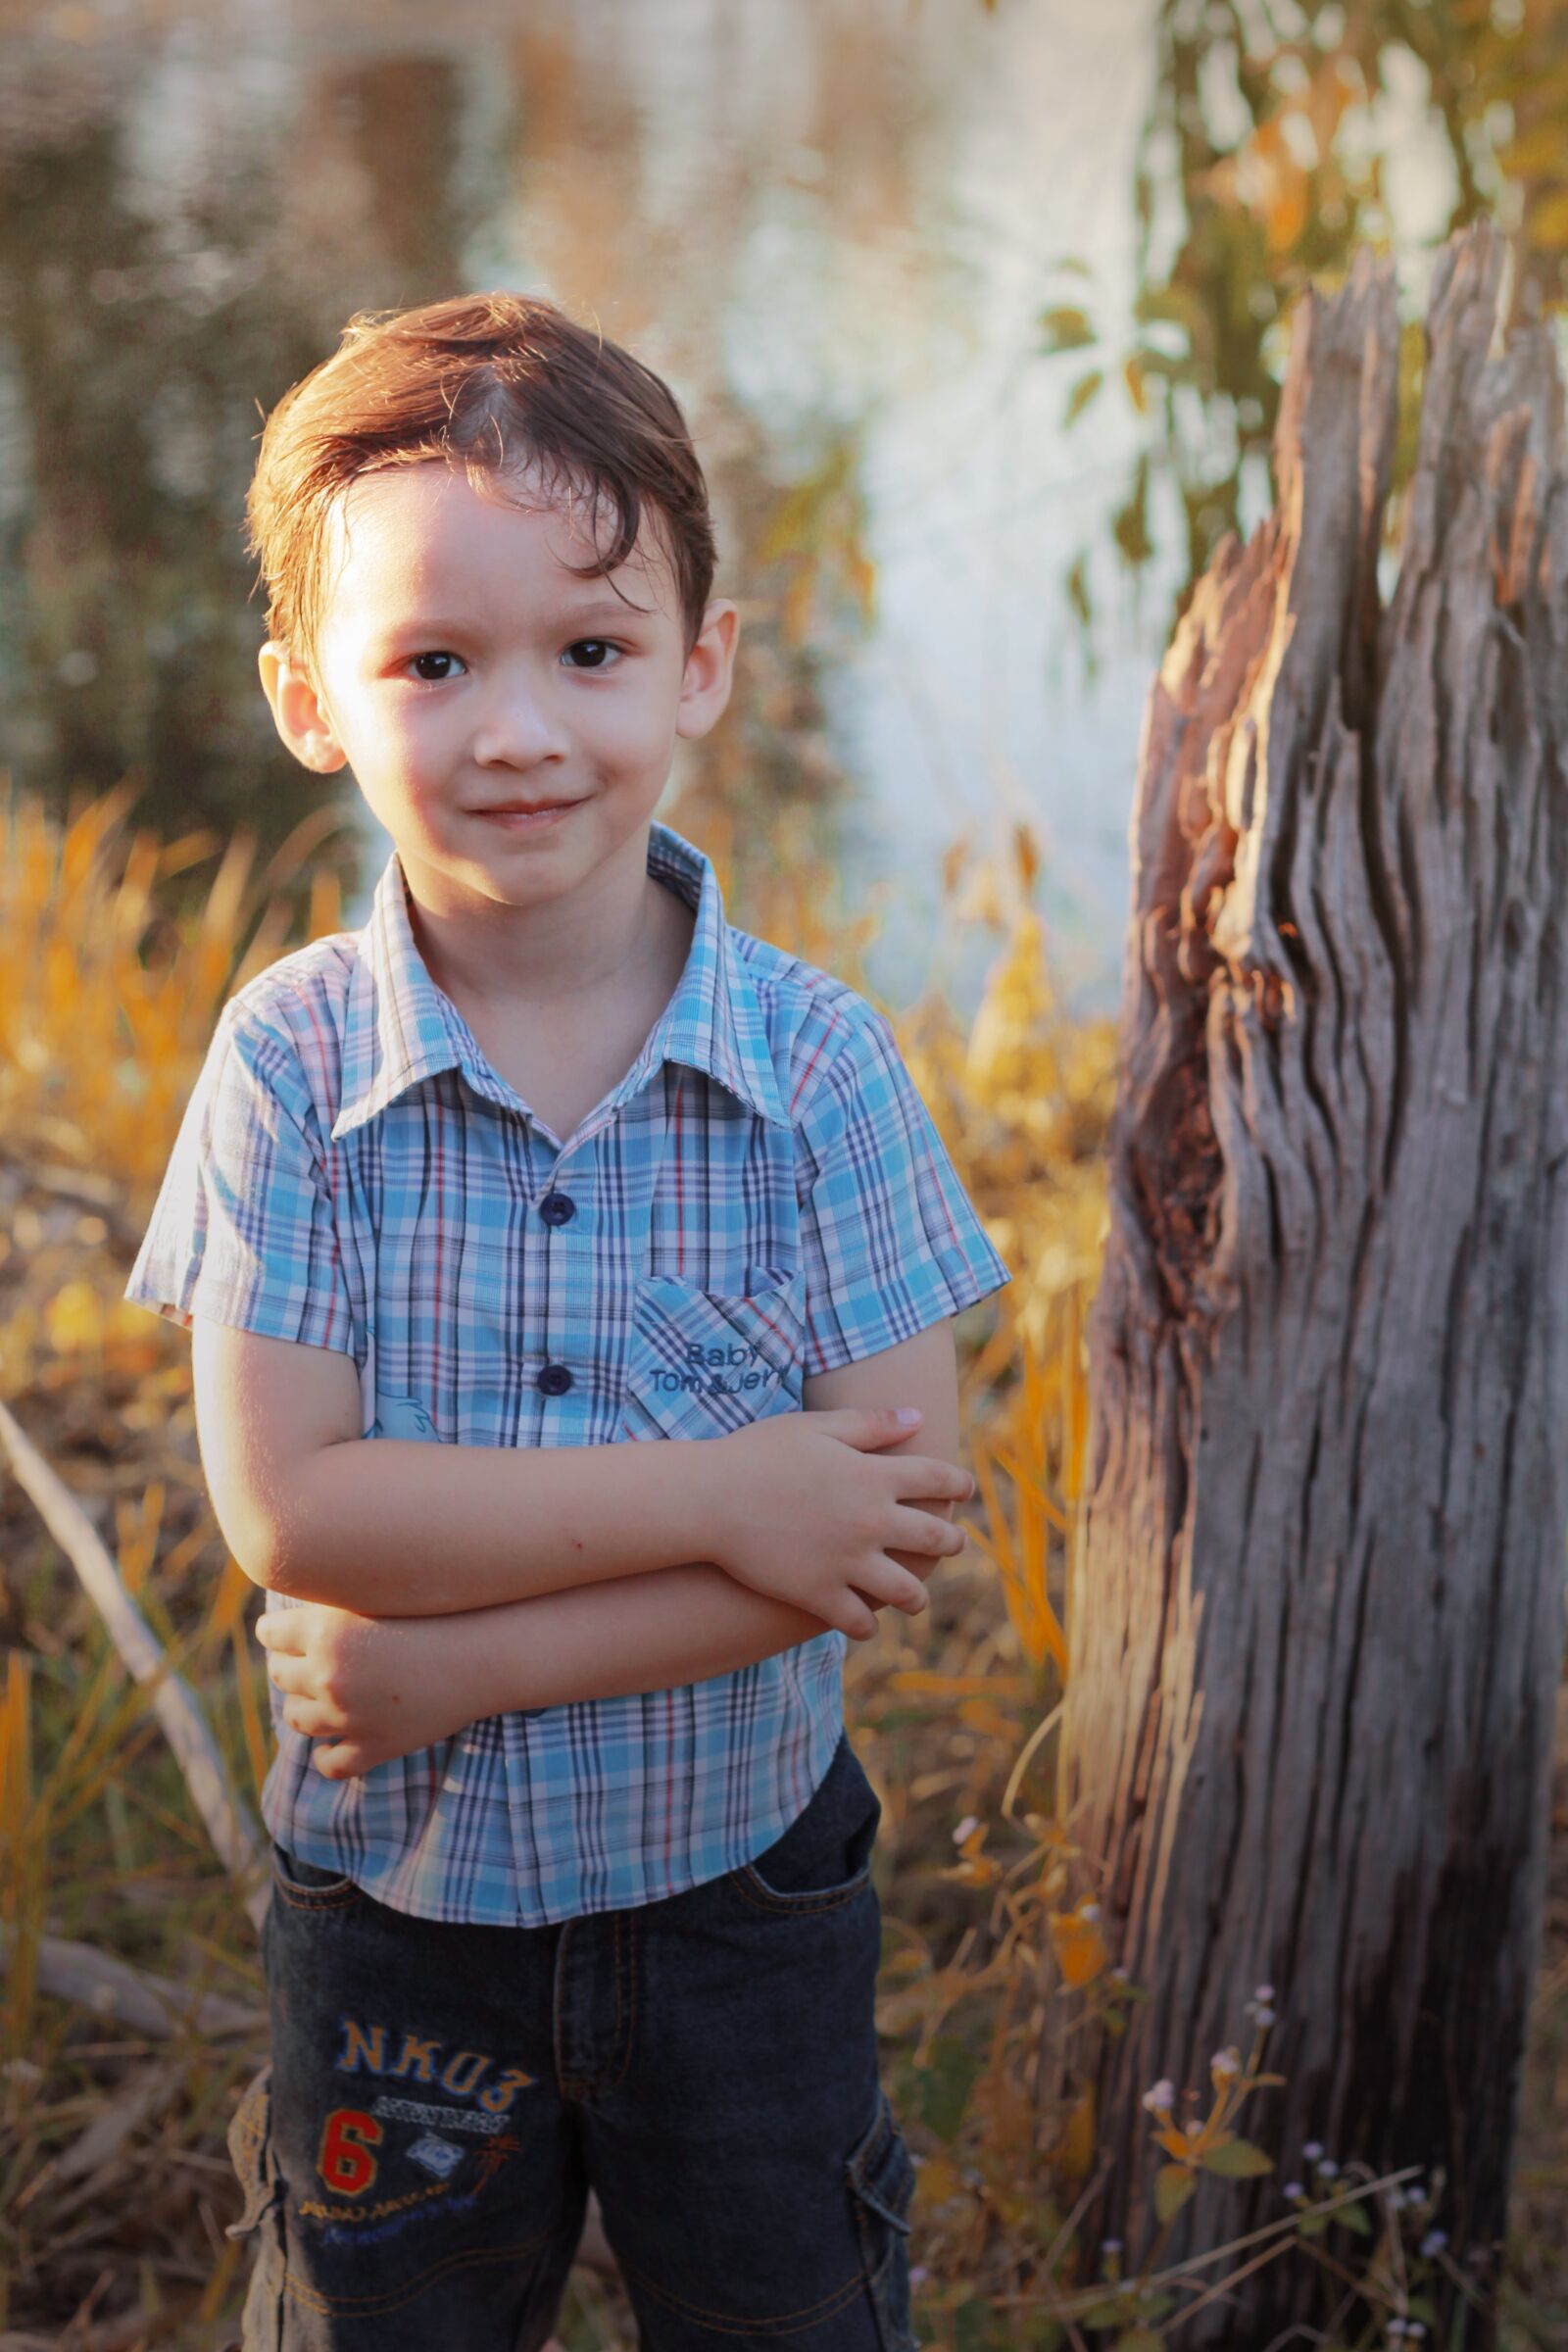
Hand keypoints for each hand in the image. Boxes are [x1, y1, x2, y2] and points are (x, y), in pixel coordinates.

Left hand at [255, 1601, 490, 1780]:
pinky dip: (326, 1755)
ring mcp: (349, 1717)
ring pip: (296, 1718)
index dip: (274, 1630)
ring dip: (302, 1706)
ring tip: (314, 1696)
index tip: (277, 1629)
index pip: (272, 1634)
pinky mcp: (372, 1748)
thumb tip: (294, 1607)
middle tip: (298, 1658)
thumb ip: (334, 1601)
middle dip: (288, 1664)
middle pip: (280, 1674)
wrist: (483, 1653)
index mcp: (327, 1631)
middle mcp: (330, 1675)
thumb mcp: (378, 1595)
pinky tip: (332, 1743)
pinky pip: (330, 1763)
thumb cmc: (436, 1613)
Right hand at [711, 1406, 974, 1640]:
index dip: (959, 1484)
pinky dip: (868, 1625)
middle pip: (935, 1538)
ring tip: (915, 1598)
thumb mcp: (816, 1427)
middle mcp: (872, 1522)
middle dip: (951, 1543)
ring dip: (917, 1596)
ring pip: (906, 1592)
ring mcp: (848, 1562)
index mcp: (875, 1476)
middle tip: (953, 1545)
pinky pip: (859, 1621)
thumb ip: (870, 1424)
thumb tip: (917, 1417)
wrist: (709, 1499)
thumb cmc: (758, 1453)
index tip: (965, 1490)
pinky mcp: (819, 1594)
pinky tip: (867, 1623)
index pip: (939, 1480)